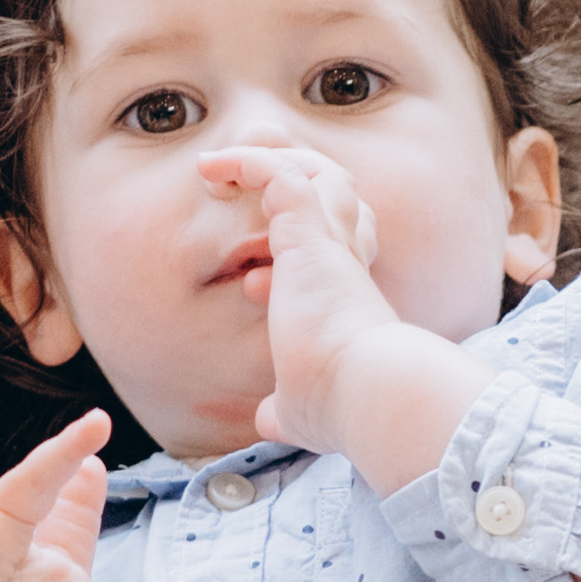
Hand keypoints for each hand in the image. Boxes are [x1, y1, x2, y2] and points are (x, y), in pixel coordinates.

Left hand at [216, 145, 449, 478]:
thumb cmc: (339, 406)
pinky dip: (249, 162)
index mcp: (350, 300)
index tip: (254, 285)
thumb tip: (269, 420)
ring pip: (320, 173)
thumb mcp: (301, 408)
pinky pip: (280, 174)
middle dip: (298, 183)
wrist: (364, 391)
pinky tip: (216, 166)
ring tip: (225, 167)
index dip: (298, 251)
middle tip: (248, 187)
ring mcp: (334, 243)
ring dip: (276, 161)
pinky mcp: (311, 232)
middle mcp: (348, 264)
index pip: (339, 251)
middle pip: (340, 197)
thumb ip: (285, 407)